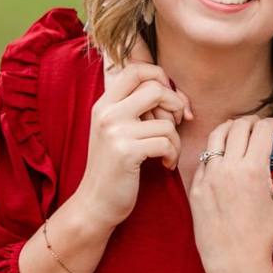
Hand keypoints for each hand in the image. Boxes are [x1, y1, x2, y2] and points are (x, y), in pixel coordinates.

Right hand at [72, 63, 186, 228]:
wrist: (95, 204)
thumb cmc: (115, 166)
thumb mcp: (118, 129)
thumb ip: (136, 107)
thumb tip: (172, 88)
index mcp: (104, 104)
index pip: (136, 69)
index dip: (161, 77)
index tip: (171, 98)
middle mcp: (107, 113)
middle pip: (156, 88)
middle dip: (177, 105)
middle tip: (177, 124)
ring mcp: (115, 132)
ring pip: (167, 121)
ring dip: (177, 139)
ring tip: (169, 152)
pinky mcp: (126, 152)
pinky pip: (167, 142)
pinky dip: (174, 154)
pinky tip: (166, 164)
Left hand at [188, 116, 272, 272]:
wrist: (234, 261)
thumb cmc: (264, 237)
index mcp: (253, 170)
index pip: (262, 130)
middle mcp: (229, 168)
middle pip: (239, 127)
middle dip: (252, 121)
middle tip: (260, 125)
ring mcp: (209, 177)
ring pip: (216, 136)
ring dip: (230, 128)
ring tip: (238, 131)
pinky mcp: (196, 188)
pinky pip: (204, 160)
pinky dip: (216, 152)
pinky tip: (223, 156)